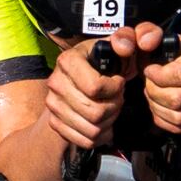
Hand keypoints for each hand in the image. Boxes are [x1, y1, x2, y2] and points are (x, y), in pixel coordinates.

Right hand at [43, 27, 142, 153]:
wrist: (82, 78)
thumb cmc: (105, 61)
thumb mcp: (118, 45)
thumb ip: (126, 39)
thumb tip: (124, 46)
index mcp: (67, 60)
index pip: (95, 87)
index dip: (115, 88)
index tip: (118, 81)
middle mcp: (55, 83)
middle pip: (95, 112)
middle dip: (114, 107)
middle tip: (117, 97)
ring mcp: (53, 105)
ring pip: (93, 129)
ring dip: (109, 122)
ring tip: (111, 108)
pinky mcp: (55, 123)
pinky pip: (85, 140)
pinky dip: (100, 135)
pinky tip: (104, 122)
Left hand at [139, 33, 180, 139]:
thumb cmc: (164, 53)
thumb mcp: (153, 36)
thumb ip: (146, 33)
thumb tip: (146, 43)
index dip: (158, 77)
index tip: (149, 70)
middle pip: (179, 99)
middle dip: (155, 94)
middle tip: (149, 85)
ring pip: (179, 116)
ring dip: (158, 108)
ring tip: (153, 95)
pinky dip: (164, 119)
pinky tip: (159, 106)